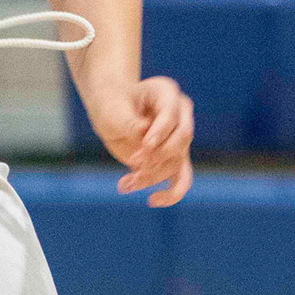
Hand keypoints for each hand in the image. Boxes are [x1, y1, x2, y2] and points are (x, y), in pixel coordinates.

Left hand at [96, 74, 193, 206]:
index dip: (160, 132)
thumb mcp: (112, 109)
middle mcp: (180, 116)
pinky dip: (171, 194)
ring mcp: (179, 138)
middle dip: (159, 154)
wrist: (111, 111)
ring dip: (153, 175)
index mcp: (167, 94)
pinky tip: (153, 201)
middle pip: (183, 138)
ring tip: (126, 183)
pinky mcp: (173, 159)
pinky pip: (182, 179)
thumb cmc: (111, 104)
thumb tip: (145, 140)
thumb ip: (128, 122)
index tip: (143, 146)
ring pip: (179, 161)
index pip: (173, 115)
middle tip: (134, 162)